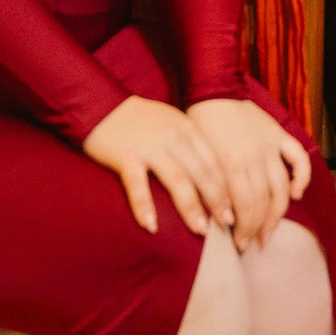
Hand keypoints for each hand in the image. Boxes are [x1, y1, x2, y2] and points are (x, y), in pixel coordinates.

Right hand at [84, 95, 230, 236]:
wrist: (100, 104)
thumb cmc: (139, 119)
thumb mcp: (172, 123)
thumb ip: (190, 144)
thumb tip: (209, 177)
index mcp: (188, 129)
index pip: (214, 162)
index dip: (227, 187)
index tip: (235, 209)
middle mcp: (174, 138)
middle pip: (202, 173)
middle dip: (217, 201)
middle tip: (227, 224)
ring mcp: (150, 147)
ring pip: (177, 181)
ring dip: (191, 208)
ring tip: (201, 230)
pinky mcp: (126, 157)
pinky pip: (138, 185)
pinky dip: (145, 207)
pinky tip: (152, 226)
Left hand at [186, 97, 312, 249]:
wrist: (213, 90)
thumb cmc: (198, 126)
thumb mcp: (197, 157)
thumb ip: (209, 185)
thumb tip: (216, 216)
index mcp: (231, 165)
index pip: (243, 208)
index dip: (242, 229)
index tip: (237, 243)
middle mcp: (254, 159)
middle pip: (263, 203)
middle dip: (257, 228)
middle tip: (250, 243)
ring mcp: (270, 148)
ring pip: (281, 189)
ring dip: (277, 215)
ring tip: (268, 232)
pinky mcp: (279, 136)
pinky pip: (299, 159)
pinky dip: (302, 178)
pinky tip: (297, 194)